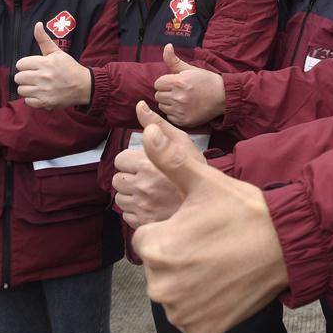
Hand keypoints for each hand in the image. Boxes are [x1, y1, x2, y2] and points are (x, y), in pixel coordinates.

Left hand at [15, 22, 91, 109]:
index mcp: (45, 63)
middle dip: (25, 77)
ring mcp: (44, 91)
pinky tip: (42, 94)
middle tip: (36, 77)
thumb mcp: (57, 52)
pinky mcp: (45, 102)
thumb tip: (37, 24)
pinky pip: (28, 101)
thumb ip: (44, 39)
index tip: (34, 67)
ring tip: (38, 86)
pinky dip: (33, 99)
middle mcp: (44, 77)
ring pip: (21, 90)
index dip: (26, 65)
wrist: (84, 86)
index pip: (20, 64)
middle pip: (18, 77)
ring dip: (28, 88)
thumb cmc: (69, 68)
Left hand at [113, 103, 205, 228]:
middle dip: (131, 178)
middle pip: (117, 179)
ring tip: (153, 193)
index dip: (134, 160)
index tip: (148, 164)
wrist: (215, 211)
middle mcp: (142, 187)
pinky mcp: (142, 226)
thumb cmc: (201, 175)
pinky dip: (137, 212)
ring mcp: (141, 209)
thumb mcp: (184, 143)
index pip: (121, 159)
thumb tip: (139, 106)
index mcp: (149, 165)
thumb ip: (158, 125)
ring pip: (121, 198)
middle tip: (151, 179)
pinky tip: (154, 207)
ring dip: (133, 195)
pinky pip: (127, 216)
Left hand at [132, 101, 288, 332]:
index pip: (149, 239)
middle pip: (160, 268)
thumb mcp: (205, 181)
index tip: (200, 224)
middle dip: (179, 256)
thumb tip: (146, 130)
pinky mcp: (199, 330)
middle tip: (213, 242)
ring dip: (190, 281)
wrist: (287, 244)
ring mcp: (180, 312)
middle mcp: (161, 286)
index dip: (174, 229)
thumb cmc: (245, 211)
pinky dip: (203, 306)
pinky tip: (224, 284)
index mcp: (156, 247)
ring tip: (221, 262)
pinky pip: (190, 317)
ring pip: (174, 293)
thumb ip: (169, 159)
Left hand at [153, 44, 225, 125]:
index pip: (158, 83)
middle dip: (166, 92)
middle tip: (178, 91)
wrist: (223, 97)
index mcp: (178, 82)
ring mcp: (180, 110)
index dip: (165, 82)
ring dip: (168, 103)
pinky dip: (174, 113)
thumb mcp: (191, 68)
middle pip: (158, 95)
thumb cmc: (207, 81)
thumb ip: (174, 60)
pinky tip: (184, 108)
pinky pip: (169, 116)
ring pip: (162, 106)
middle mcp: (178, 97)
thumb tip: (167, 46)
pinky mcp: (184, 121)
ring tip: (181, 99)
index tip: (175, 83)